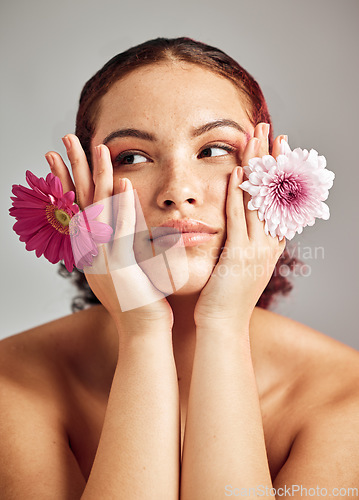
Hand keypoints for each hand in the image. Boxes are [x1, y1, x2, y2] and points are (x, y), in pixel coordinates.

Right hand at [45, 135, 173, 334]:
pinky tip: (124, 183)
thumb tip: (129, 219)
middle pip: (81, 200)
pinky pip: (122, 230)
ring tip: (100, 149)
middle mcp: (93, 250)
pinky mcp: (122, 265)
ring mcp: (104, 257)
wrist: (143, 330)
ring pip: (99, 209)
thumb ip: (128, 240)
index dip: (67, 180)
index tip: (61, 156)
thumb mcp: (129, 264)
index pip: (77, 207)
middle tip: (67, 139)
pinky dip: (123, 206)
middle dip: (73, 168)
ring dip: (100, 177)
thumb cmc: (141, 299)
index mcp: (93, 248)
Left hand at [193, 123, 286, 330]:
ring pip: (260, 199)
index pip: (279, 198)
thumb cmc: (225, 295)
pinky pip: (239, 219)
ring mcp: (257, 249)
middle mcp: (269, 243)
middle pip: (274, 191)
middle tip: (270, 129)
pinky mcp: (240, 256)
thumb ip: (243, 241)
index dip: (280, 171)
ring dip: (257, 166)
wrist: (223, 324)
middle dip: (272, 159)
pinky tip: (237, 172)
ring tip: (256, 138)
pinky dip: (239, 195)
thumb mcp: (240, 264)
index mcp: (269, 243)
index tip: (278, 145)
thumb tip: (240, 221)